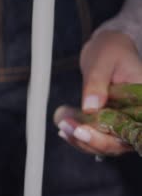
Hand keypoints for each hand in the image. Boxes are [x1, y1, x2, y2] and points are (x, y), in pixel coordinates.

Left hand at [54, 30, 141, 155]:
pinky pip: (96, 137)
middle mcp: (137, 118)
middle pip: (117, 144)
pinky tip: (64, 126)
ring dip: (80, 140)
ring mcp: (124, 123)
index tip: (82, 131)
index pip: (134, 131)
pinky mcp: (110, 124)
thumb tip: (91, 107)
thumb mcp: (103, 61)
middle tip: (66, 127)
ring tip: (62, 123)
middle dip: (89, 140)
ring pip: (104, 145)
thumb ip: (96, 83)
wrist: (107, 50)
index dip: (109, 138)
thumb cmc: (111, 51)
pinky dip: (78, 135)